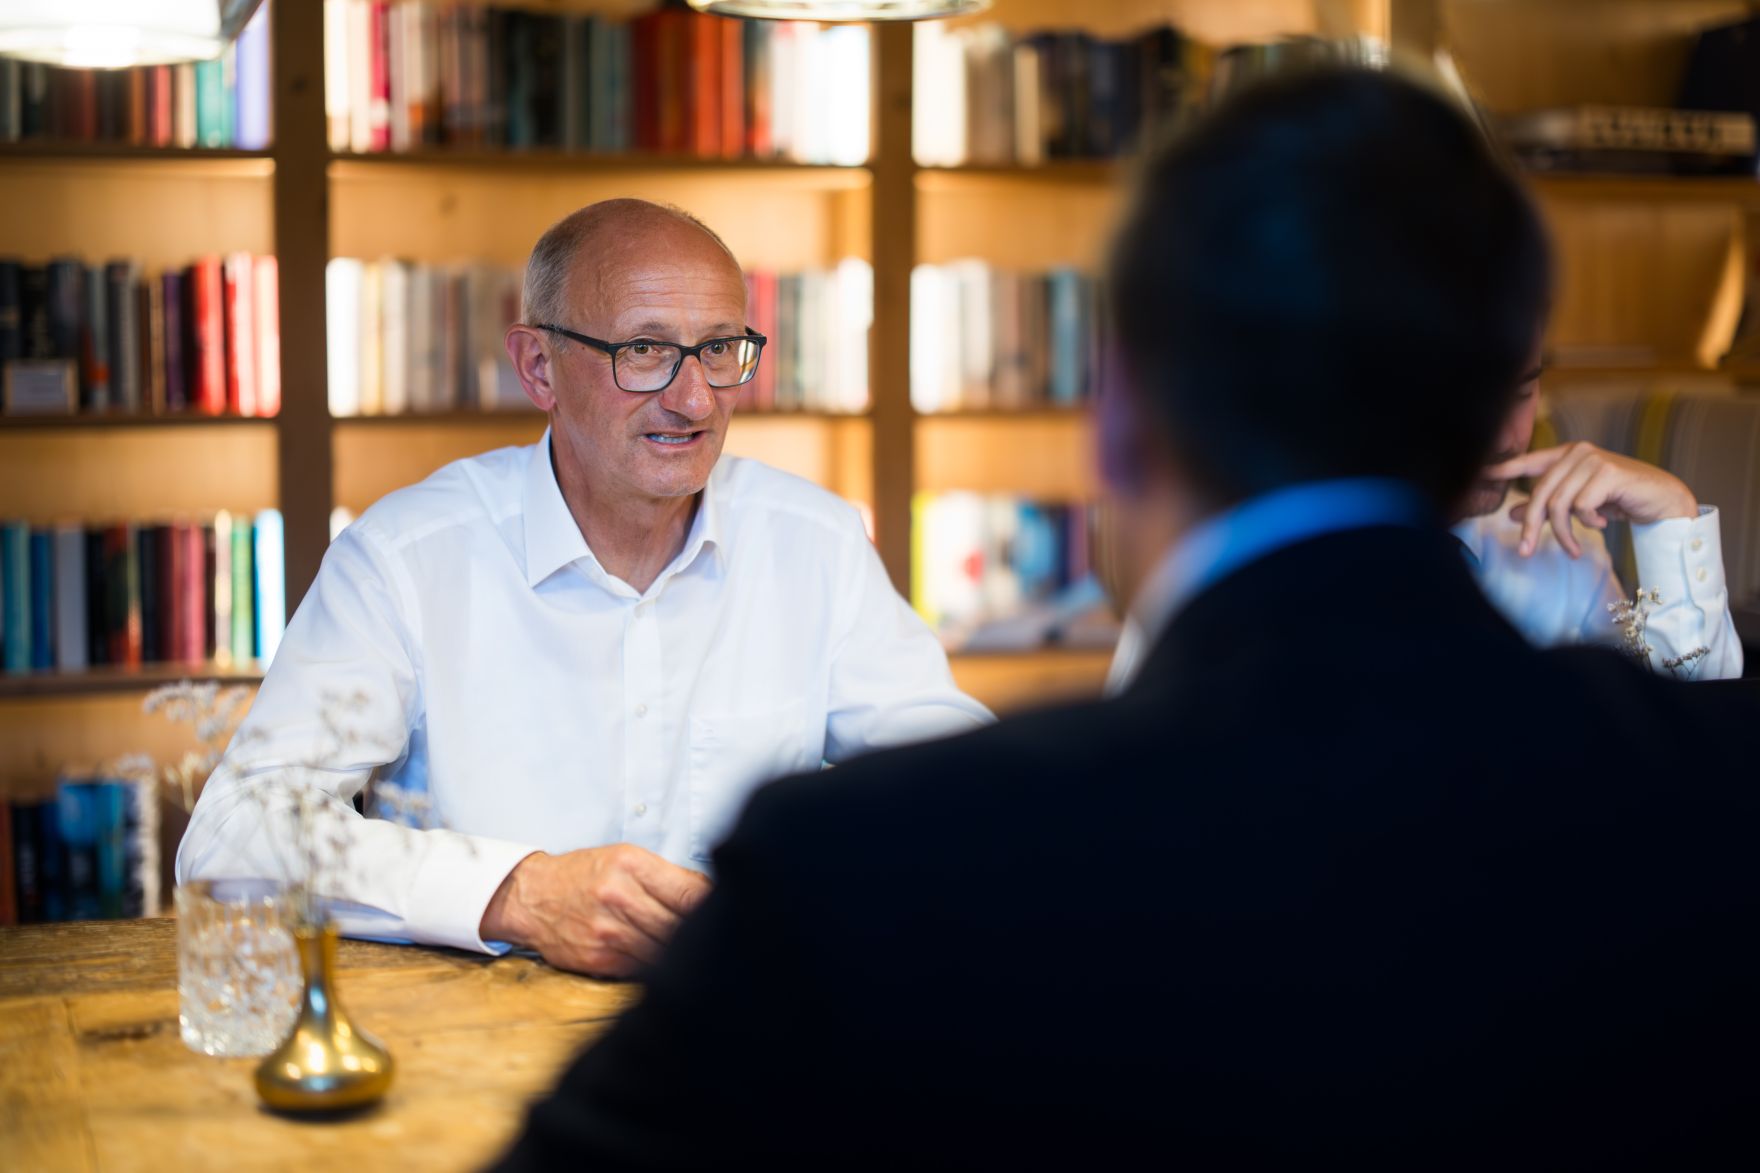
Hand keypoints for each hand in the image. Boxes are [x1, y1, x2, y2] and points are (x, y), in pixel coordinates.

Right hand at [479, 844, 710, 977]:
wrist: (532, 897)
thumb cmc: (584, 874)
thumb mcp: (625, 858)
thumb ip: (666, 876)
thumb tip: (710, 893)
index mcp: (630, 866)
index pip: (688, 890)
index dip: (714, 904)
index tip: (730, 908)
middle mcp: (618, 898)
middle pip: (680, 924)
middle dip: (702, 931)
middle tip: (722, 934)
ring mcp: (608, 932)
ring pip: (665, 950)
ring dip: (684, 953)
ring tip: (699, 953)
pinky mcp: (599, 960)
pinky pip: (643, 968)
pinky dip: (660, 967)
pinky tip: (670, 963)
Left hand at [1486, 442, 1696, 559]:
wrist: (1664, 502)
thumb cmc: (1619, 500)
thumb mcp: (1579, 504)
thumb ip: (1548, 506)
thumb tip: (1512, 515)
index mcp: (1567, 455)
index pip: (1529, 461)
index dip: (1504, 469)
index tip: (1480, 475)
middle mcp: (1578, 452)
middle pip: (1540, 493)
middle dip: (1531, 526)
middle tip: (1526, 551)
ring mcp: (1593, 460)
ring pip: (1558, 503)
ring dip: (1563, 533)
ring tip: (1574, 548)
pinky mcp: (1609, 473)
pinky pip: (1581, 507)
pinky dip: (1587, 523)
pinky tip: (1601, 524)